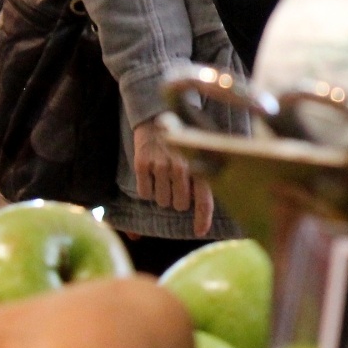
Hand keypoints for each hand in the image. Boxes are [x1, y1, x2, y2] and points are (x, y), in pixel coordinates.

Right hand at [131, 119, 212, 235]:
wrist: (159, 115)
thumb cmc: (182, 141)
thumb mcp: (198, 156)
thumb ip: (200, 183)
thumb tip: (201, 217)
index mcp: (200, 164)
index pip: (204, 198)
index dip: (203, 218)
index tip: (200, 232)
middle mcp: (182, 165)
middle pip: (179, 205)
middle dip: (178, 199)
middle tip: (176, 184)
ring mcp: (161, 164)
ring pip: (161, 201)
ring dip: (162, 194)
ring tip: (164, 175)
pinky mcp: (143, 163)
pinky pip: (144, 193)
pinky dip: (147, 189)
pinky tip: (151, 173)